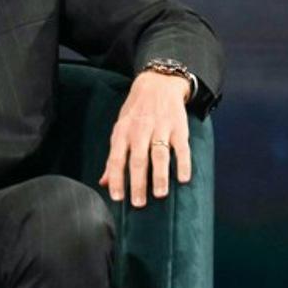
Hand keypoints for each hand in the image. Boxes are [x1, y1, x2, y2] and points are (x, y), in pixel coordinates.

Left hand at [98, 70, 191, 207]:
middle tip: (138, 203)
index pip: (116, 158)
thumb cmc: (136, 113)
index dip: (116, 178)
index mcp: (123, 133)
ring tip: (159, 194)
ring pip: (159, 154)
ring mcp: (160, 128)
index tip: (118, 198)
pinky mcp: (178, 128)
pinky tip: (183, 178)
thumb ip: (113, 157)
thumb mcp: (120, 130)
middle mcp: (140, 131)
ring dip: (159, 175)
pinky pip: (182, 148)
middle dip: (137, 182)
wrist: (157, 84)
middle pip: (137, 159)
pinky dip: (183, 163)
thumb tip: (104, 183)